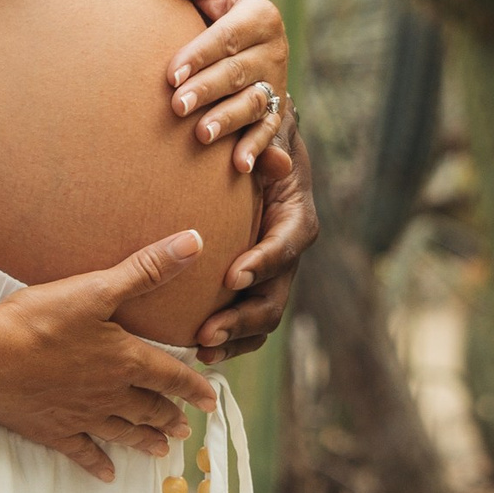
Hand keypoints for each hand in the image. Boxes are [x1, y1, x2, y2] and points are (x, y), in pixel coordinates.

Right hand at [0, 234, 219, 481]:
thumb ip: (147, 268)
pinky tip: (106, 474)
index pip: (170, 375)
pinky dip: (97, 463)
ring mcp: (81, 416)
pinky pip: (82, 451)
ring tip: (162, 451)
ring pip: (122, 432)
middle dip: (169, 416)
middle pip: (148, 408)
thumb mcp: (97, 288)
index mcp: (125, 361)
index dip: (194, 386)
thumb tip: (195, 242)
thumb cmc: (41, 321)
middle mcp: (110, 394)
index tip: (211, 400)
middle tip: (186, 428)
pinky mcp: (52, 430)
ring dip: (144, 440)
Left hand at [150, 0, 289, 172]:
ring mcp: (277, 82)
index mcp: (260, 14)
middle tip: (177, 106)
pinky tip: (238, 166)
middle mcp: (274, 49)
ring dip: (228, 121)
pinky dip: (256, 149)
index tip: (171, 73)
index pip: (226, 36)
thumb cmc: (216, 4)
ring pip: (253, 105)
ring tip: (201, 135)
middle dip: (207, 90)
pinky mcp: (277, 110)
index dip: (199, 55)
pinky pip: (269, 132)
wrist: (242, 34)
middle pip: (238, 73)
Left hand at [192, 117, 319, 362]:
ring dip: (233, 339)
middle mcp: (289, 257)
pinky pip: (247, 324)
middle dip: (241, 319)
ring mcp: (273, 278)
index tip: (231, 275)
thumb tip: (275, 160)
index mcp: (297, 223)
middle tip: (207, 331)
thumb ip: (266, 150)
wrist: (263, 158)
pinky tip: (196, 349)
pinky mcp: (255, 289)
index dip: (262, 264)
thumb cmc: (257, 146)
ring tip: (201, 348)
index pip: (285, 249)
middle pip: (275, 299)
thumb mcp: (265, 142)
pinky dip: (228, 340)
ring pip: (261, 320)